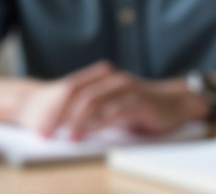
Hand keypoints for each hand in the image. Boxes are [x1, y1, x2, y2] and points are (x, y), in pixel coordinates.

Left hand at [14, 61, 206, 140]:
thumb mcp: (113, 107)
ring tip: (65, 138)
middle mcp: (112, 79)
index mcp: (103, 77)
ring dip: (75, 121)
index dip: (52, 107)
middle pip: (77, 93)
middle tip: (45, 134)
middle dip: (57, 115)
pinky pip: (113, 112)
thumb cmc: (141, 109)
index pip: (70, 88)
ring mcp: (126, 89)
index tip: (40, 127)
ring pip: (93, 101)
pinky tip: (86, 136)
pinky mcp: (139, 102)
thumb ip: (93, 111)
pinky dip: (96, 125)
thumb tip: (63, 127)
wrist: (176, 104)